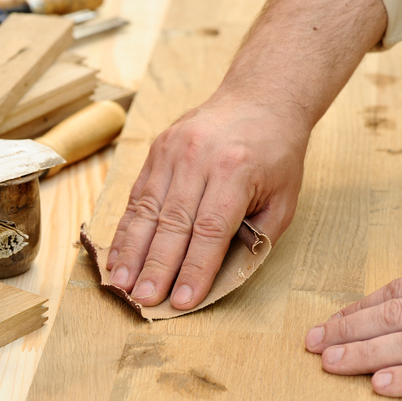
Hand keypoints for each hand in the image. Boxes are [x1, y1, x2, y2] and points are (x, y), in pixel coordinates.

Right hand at [105, 94, 309, 309]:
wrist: (260, 99)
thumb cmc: (276, 155)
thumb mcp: (283, 199)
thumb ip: (255, 237)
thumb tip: (219, 276)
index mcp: (235, 171)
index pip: (210, 231)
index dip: (194, 269)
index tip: (182, 301)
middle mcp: (198, 158)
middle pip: (172, 223)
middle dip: (156, 267)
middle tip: (142, 299)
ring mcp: (172, 150)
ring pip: (147, 210)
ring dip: (132, 251)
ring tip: (120, 283)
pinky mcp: (157, 149)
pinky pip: (138, 194)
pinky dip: (127, 227)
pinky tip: (118, 253)